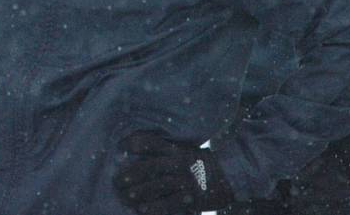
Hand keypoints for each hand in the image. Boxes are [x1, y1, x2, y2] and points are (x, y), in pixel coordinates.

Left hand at [114, 131, 233, 214]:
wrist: (232, 176)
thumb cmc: (206, 164)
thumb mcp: (190, 151)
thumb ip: (170, 150)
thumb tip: (145, 151)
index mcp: (179, 149)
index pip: (153, 142)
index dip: (135, 143)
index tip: (121, 147)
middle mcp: (181, 163)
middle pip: (151, 166)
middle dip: (132, 173)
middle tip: (117, 180)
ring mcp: (186, 181)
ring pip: (158, 185)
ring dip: (139, 192)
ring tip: (126, 197)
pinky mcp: (192, 198)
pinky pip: (170, 203)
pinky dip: (155, 207)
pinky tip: (142, 209)